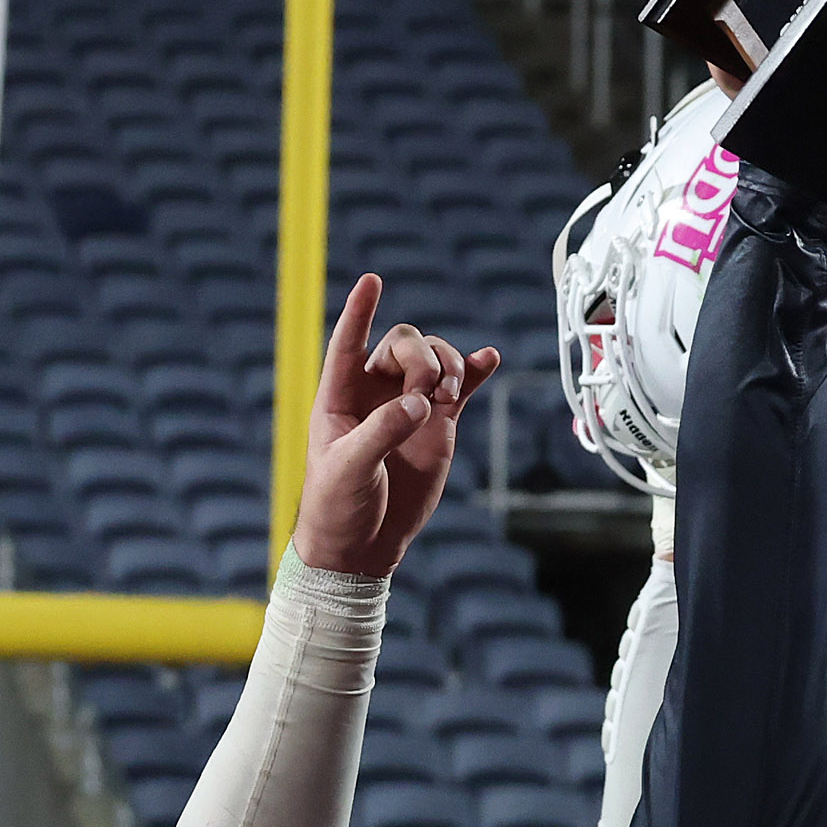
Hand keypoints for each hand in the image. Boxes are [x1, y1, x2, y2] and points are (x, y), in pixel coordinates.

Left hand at [291, 275, 499, 579]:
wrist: (363, 544)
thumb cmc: (337, 505)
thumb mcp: (350, 467)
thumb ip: (382, 430)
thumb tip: (419, 404)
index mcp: (339, 396)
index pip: (348, 343)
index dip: (360, 312)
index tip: (372, 281)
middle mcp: (374, 394)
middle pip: (402, 346)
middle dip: (421, 357)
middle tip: (429, 390)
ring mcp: (409, 407)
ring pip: (433, 361)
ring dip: (448, 366)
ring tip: (450, 393)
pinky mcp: (437, 426)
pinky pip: (460, 389)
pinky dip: (474, 373)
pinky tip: (489, 359)